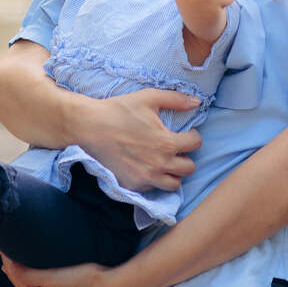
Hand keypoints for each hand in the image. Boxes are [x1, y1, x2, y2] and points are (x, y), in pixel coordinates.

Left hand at [1, 255, 122, 286]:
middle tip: (5, 251)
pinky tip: (40, 274)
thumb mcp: (51, 277)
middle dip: (14, 269)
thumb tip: (9, 266)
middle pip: (24, 284)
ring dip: (26, 275)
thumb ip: (28, 275)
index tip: (2, 246)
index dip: (8, 261)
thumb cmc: (83, 280)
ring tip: (18, 261)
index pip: (16, 277)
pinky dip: (39, 281)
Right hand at [78, 89, 201, 191]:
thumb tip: (197, 102)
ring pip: (173, 184)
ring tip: (165, 161)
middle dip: (186, 157)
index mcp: (166, 143)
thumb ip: (176, 99)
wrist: (90, 126)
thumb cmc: (119, 110)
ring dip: (173, 173)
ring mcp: (145, 177)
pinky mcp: (132, 184)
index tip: (187, 133)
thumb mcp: (149, 98)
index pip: (195, 144)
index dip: (193, 136)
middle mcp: (159, 164)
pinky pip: (153, 188)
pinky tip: (148, 167)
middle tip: (176, 149)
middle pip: (189, 169)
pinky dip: (154, 180)